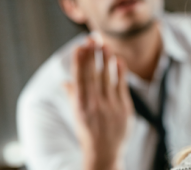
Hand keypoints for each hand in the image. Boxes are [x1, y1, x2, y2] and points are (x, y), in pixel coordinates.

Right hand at [64, 39, 132, 169]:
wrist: (105, 152)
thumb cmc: (88, 132)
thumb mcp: (77, 115)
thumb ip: (73, 96)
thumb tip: (65, 81)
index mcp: (80, 106)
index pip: (79, 79)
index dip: (80, 62)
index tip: (79, 46)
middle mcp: (94, 105)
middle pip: (93, 75)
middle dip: (93, 55)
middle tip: (92, 38)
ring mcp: (111, 106)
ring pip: (108, 78)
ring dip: (106, 59)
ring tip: (105, 44)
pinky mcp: (124, 108)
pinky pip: (122, 86)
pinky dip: (120, 72)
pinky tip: (118, 60)